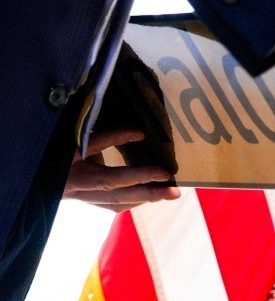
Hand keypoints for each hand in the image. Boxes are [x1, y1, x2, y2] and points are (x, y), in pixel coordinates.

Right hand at [63, 129, 181, 212]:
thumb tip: (140, 134)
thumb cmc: (56, 148)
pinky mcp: (85, 199)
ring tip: (168, 193)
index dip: (140, 175)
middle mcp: (81, 192)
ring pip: (117, 204)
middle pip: (120, 197)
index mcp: (77, 177)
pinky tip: (147, 193)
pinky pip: (112, 205)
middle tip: (176, 193)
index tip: (165, 172)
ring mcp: (83, 198)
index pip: (114, 178)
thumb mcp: (78, 138)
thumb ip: (108, 137)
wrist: (34, 169)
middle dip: (150, 195)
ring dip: (144, 199)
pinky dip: (132, 199)